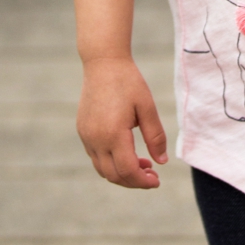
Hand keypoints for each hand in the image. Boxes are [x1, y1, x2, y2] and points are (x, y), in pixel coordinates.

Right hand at [78, 57, 168, 188]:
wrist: (103, 63)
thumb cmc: (128, 82)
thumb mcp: (147, 108)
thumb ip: (155, 137)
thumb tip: (161, 162)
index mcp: (113, 133)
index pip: (128, 171)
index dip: (144, 182)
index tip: (158, 180)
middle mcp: (95, 138)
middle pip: (114, 175)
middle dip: (134, 182)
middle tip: (152, 175)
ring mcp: (86, 135)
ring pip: (102, 169)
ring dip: (122, 174)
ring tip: (141, 164)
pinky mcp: (83, 130)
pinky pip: (95, 157)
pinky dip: (111, 163)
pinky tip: (126, 153)